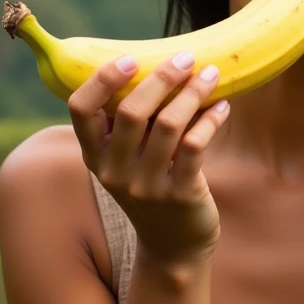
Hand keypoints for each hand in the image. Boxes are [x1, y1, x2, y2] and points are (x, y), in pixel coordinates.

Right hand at [67, 50, 229, 267]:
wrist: (173, 246)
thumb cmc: (152, 185)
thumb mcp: (128, 160)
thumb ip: (131, 123)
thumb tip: (158, 63)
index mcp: (95, 155)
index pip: (80, 109)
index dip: (102, 80)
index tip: (131, 59)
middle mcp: (114, 171)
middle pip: (130, 111)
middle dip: (161, 78)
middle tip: (185, 57)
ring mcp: (146, 185)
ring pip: (168, 125)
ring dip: (192, 93)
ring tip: (211, 74)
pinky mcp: (180, 195)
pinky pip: (196, 146)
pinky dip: (211, 119)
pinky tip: (222, 106)